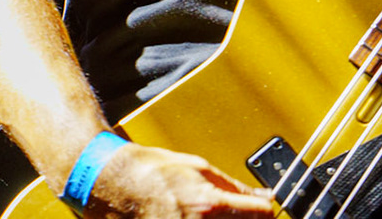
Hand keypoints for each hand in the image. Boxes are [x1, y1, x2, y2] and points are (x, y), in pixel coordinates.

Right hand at [86, 142, 276, 216]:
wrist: (115, 184)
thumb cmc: (151, 172)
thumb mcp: (199, 168)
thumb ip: (233, 187)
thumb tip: (261, 195)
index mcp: (209, 204)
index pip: (259, 215)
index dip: (266, 211)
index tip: (266, 209)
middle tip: (241, 213)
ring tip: (213, 214)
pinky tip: (199, 218)